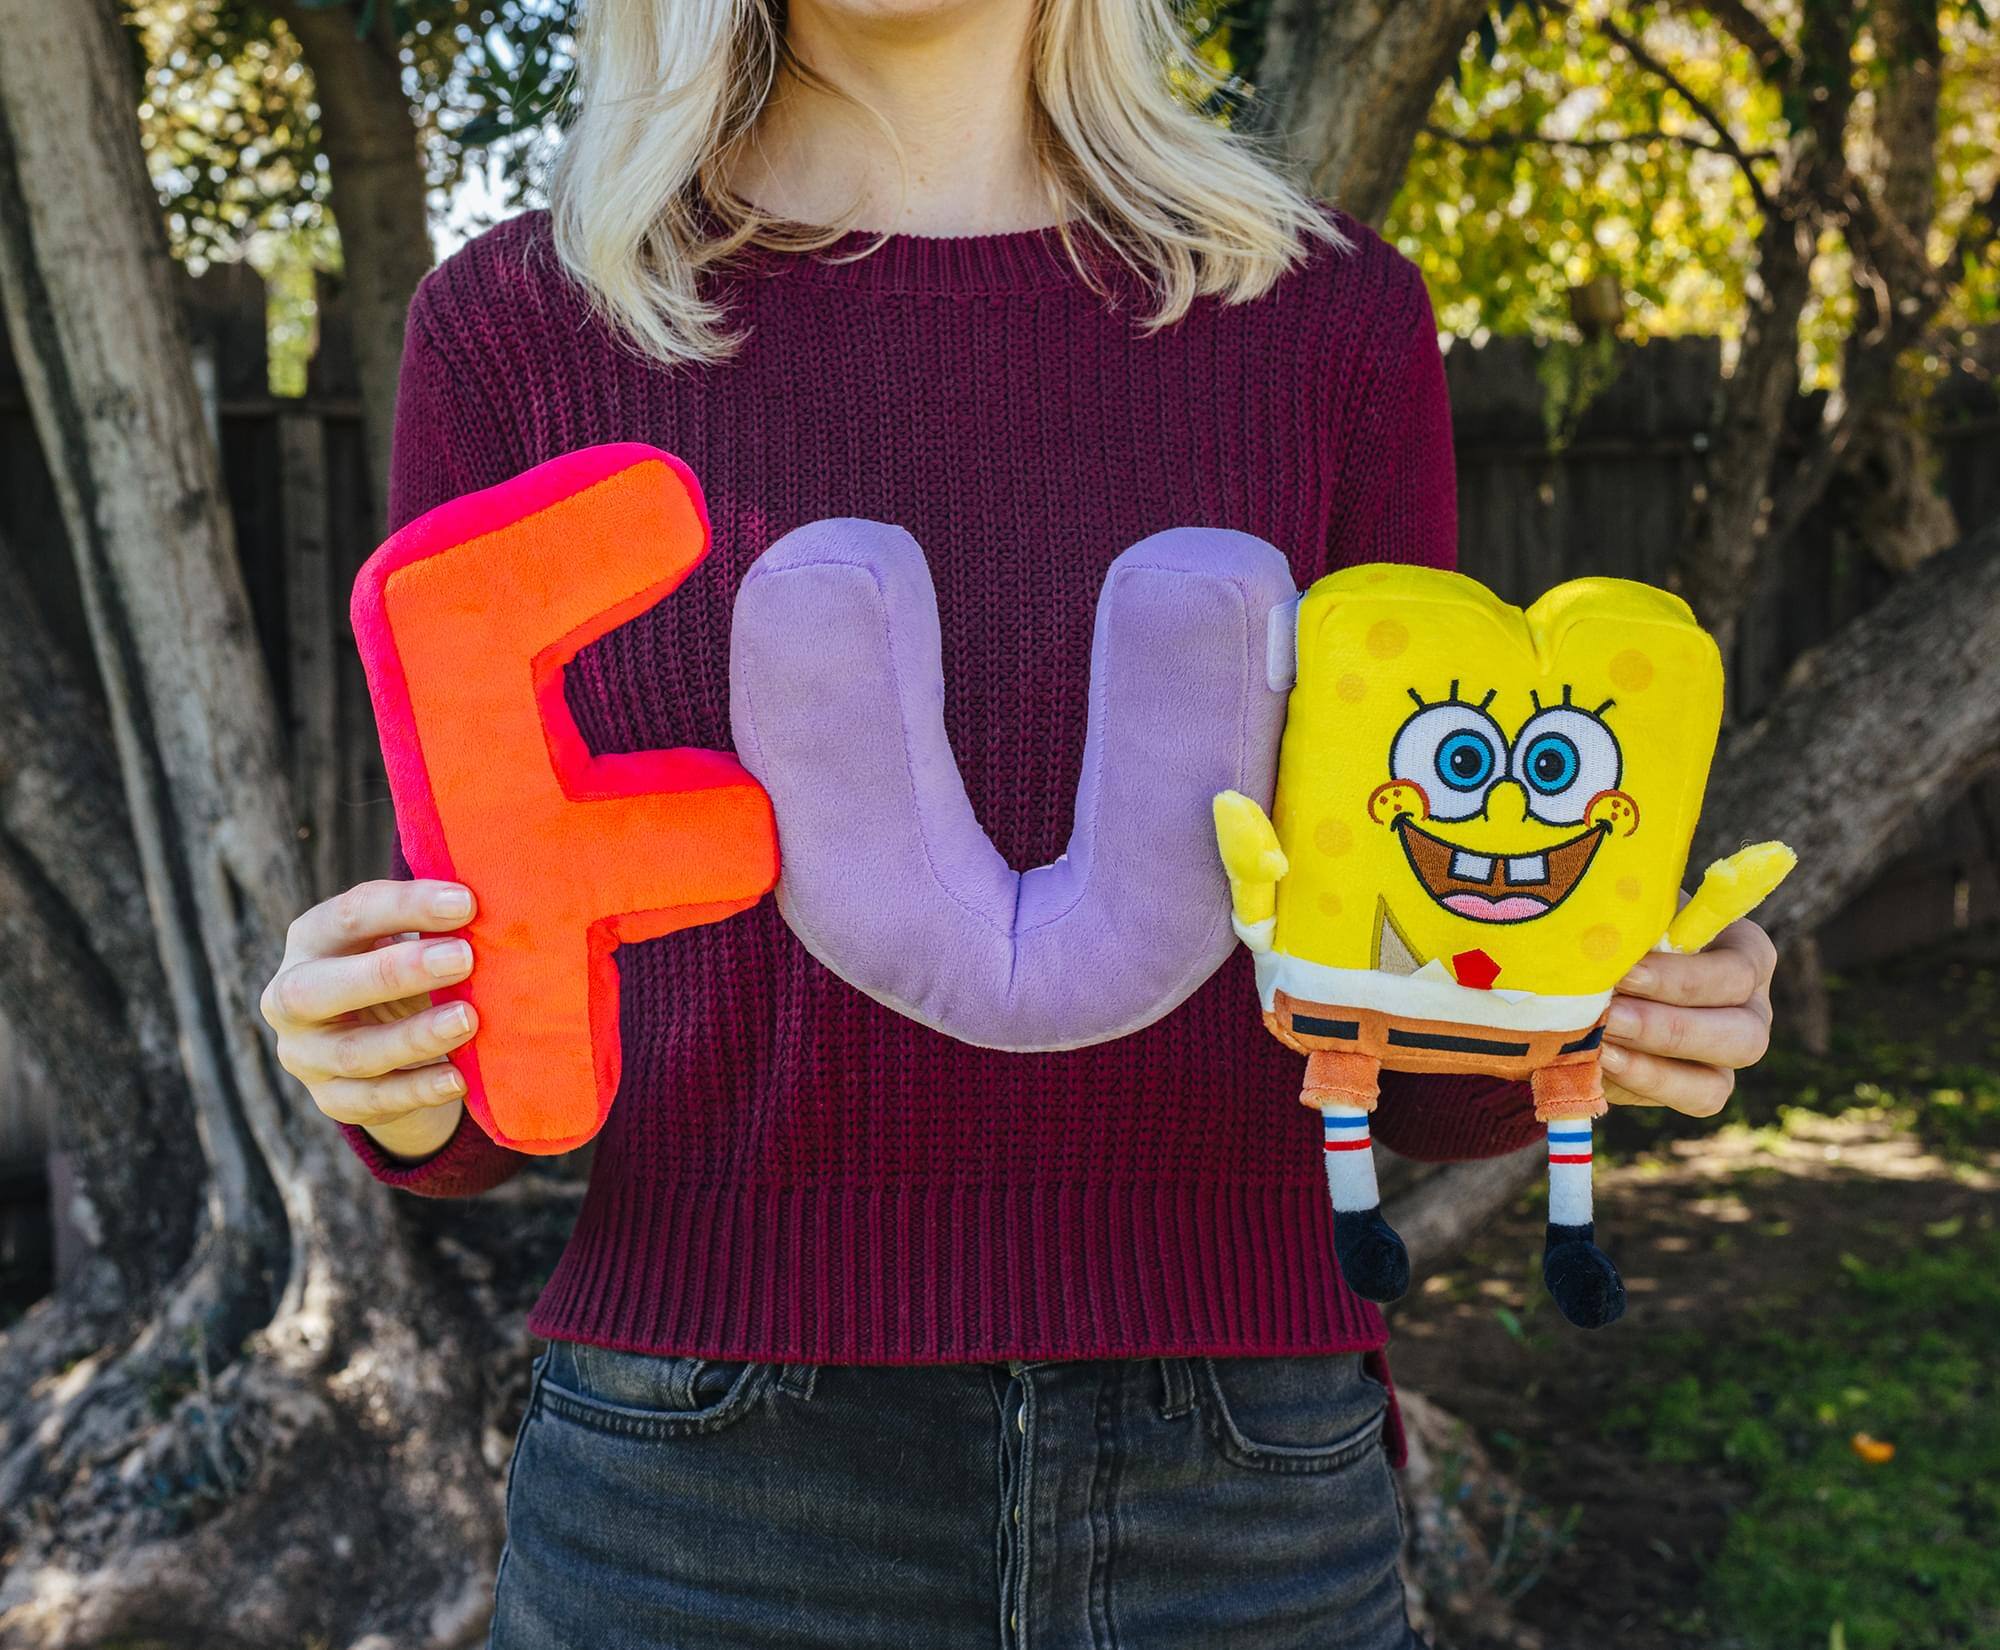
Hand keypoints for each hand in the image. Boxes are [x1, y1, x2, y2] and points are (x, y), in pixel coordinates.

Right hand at [260, 879, 479, 1158]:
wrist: (379, 1041)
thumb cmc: (403, 969)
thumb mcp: (405, 938)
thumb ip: (434, 923)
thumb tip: (500, 903)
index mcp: (312, 938)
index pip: (350, 914)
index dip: (407, 906)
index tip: (466, 903)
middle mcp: (291, 997)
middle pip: (325, 987)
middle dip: (395, 972)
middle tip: (463, 959)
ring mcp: (306, 1054)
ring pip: (354, 1051)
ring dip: (415, 1036)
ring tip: (469, 1020)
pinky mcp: (332, 1098)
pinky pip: (372, 1101)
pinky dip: (417, 1090)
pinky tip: (457, 1078)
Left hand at [1600, 916, 1776, 1116]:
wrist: (1599, 966)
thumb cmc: (1626, 926)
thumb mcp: (1634, 911)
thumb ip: (1634, 920)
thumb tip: (1608, 941)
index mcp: (1746, 954)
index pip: (1736, 972)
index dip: (1682, 979)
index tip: (1627, 974)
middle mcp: (1750, 1010)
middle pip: (1743, 1037)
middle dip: (1669, 1030)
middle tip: (1612, 1016)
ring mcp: (1726, 1056)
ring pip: (1716, 1083)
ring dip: (1654, 1068)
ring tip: (1602, 1045)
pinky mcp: (1695, 1088)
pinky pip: (1684, 1100)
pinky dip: (1641, 1085)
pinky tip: (1600, 1063)